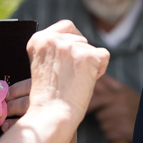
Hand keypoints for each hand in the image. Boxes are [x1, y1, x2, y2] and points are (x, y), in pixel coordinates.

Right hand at [22, 20, 109, 142]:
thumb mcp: (44, 64)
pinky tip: (87, 82)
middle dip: (81, 56)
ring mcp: (70, 46)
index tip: (69, 61)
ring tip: (75, 82)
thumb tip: (78, 39)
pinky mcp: (87, 56)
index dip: (73, 43)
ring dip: (89, 65)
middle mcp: (53, 38)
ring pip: (92, 49)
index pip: (66, 27)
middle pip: (81, 38)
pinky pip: (104, 56)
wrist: (51, 116)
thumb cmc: (48, 97)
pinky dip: (100, 70)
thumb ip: (56, 48)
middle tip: (70, 77)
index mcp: (38, 39)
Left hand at [87, 74, 139, 142]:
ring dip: (107, 123)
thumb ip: (109, 83)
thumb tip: (96, 76)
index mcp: (120, 96)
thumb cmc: (134, 103)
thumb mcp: (124, 90)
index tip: (86, 107)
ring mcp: (122, 122)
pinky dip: (112, 132)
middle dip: (103, 114)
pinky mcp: (123, 134)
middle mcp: (121, 109)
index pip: (99, 100)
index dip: (90, 104)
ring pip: (103, 125)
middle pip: (100, 115)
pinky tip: (121, 127)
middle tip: (112, 112)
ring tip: (119, 119)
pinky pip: (108, 134)